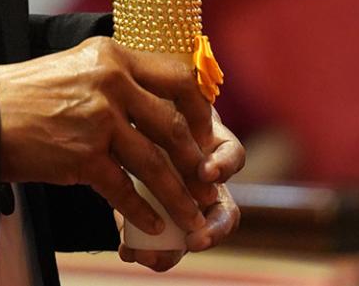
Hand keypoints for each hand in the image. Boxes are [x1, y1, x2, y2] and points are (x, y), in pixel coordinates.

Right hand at [0, 36, 215, 236]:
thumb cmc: (29, 93)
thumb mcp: (79, 67)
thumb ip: (117, 78)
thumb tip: (156, 105)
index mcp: (113, 55)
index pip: (177, 77)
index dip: (198, 110)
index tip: (205, 134)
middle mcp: (111, 81)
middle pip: (172, 124)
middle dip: (196, 161)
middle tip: (207, 183)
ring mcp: (97, 118)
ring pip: (155, 163)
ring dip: (179, 196)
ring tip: (193, 219)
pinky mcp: (81, 154)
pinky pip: (124, 189)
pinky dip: (141, 212)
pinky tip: (152, 226)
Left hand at [116, 109, 243, 271]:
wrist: (127, 116)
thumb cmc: (152, 105)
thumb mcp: (162, 102)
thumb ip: (166, 109)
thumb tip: (169, 110)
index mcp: (210, 144)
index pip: (232, 157)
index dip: (224, 166)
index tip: (206, 173)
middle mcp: (204, 178)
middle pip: (224, 210)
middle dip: (214, 230)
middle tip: (195, 241)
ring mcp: (185, 202)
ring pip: (192, 235)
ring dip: (173, 250)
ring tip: (147, 256)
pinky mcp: (162, 220)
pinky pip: (162, 245)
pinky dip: (145, 248)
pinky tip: (126, 250)